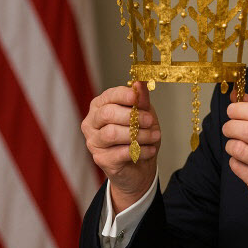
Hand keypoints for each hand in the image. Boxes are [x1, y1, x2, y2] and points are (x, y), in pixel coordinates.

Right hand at [81, 81, 160, 212]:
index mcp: (101, 106)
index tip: (137, 98)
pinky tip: (150, 149)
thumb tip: (140, 82)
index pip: (109, 96)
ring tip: (154, 136)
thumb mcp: (144, 113)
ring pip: (112, 133)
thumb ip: (141, 99)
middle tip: (150, 121)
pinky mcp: (101, 159)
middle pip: (108, 114)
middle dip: (133, 116)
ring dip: (139, 134)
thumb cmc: (139, 135)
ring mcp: (94, 141)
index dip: (123, 95)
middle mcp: (92, 122)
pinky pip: (121, 152)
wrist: (140, 166)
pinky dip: (140, 150)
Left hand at [222, 98, 247, 235]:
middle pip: (246, 130)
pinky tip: (243, 160)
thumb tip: (240, 99)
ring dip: (231, 144)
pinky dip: (235, 160)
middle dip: (231, 125)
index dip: (241, 109)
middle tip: (229, 127)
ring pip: (238, 148)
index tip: (233, 109)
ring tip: (236, 144)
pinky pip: (237, 166)